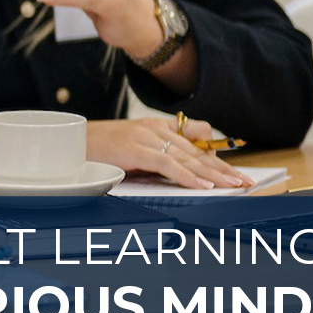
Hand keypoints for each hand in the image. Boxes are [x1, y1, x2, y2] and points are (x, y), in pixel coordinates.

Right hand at [86, 117, 248, 189]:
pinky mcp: (136, 149)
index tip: (234, 172)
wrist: (68, 142)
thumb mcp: (131, 149)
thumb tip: (181, 172)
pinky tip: (204, 185)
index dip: (216, 157)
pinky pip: (169, 164)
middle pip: (196, 152)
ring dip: (213, 173)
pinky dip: (188, 176)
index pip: (195, 141)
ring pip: (187, 158)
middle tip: (245, 181)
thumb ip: (156, 156)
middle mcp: (154, 128)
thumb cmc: (97, 149)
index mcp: (155, 126)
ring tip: (233, 185)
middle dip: (223, 168)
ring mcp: (146, 137)